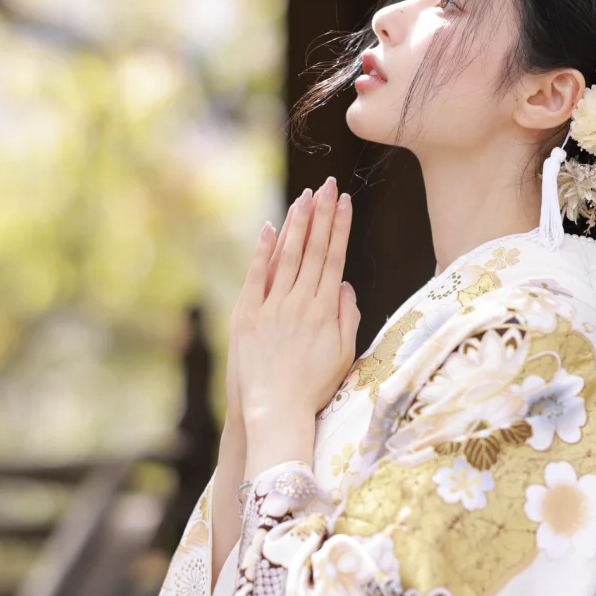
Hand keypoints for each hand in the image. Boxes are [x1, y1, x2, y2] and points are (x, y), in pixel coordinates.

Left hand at [236, 178, 358, 473]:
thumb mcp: (343, 355)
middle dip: (321, 213)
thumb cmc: (314, 388)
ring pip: (286, 256)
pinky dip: (263, 251)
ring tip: (305, 197)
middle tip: (327, 185)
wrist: (275, 411)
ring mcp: (272, 307)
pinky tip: (270, 229)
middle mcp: (299, 302)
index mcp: (326, 310)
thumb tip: (346, 284)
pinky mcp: (248, 315)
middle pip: (312, 249)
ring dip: (296, 224)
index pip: (335, 258)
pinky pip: (257, 277)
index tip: (345, 201)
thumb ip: (348, 317)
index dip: (340, 227)